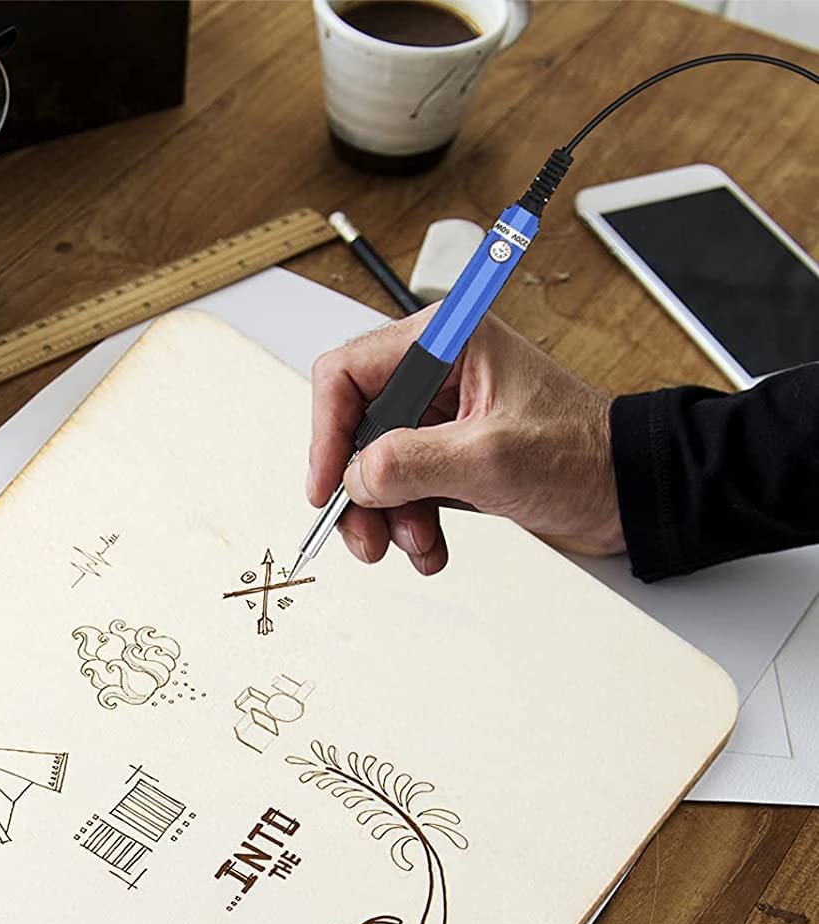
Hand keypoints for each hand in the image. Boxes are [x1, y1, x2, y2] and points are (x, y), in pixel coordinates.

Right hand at [308, 311, 621, 573]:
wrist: (628, 492)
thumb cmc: (585, 454)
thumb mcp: (490, 458)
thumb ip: (412, 463)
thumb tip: (355, 477)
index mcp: (446, 342)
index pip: (348, 374)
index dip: (328, 432)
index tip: (329, 485)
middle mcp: (438, 371)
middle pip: (357, 428)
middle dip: (360, 488)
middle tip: (367, 534)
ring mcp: (442, 415)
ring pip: (375, 467)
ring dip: (386, 515)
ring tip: (414, 545)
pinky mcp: (450, 452)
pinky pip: (403, 488)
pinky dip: (408, 523)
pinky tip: (429, 547)